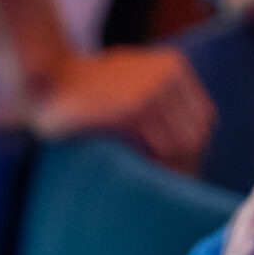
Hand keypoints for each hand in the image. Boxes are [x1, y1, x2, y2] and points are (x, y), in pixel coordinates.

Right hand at [27, 46, 213, 171]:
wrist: (49, 77)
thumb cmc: (85, 88)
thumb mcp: (130, 81)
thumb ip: (159, 100)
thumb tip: (186, 143)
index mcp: (172, 67)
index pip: (204, 121)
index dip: (191, 152)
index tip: (172, 173)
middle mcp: (169, 74)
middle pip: (197, 135)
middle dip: (184, 166)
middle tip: (162, 187)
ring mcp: (153, 88)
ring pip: (183, 145)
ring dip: (170, 171)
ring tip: (150, 186)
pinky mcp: (135, 106)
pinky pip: (163, 147)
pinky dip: (156, 168)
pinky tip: (141, 177)